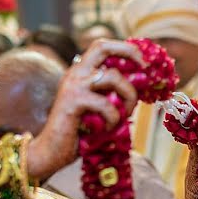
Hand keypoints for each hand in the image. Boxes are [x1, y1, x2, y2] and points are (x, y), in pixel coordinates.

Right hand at [28, 39, 140, 181]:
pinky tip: (108, 128)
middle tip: (145, 68)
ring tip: (125, 114)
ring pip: (112, 76)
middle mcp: (76, 73)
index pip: (102, 47)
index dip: (126, 49)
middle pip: (102, 46)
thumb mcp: (100, 108)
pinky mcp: (73, 101)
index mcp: (81, 72)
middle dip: (128, 51)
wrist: (52, 151)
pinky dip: (114, 118)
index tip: (144, 62)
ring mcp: (73, 85)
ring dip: (128, 96)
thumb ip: (114, 94)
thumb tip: (141, 85)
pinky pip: (106, 103)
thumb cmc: (79, 133)